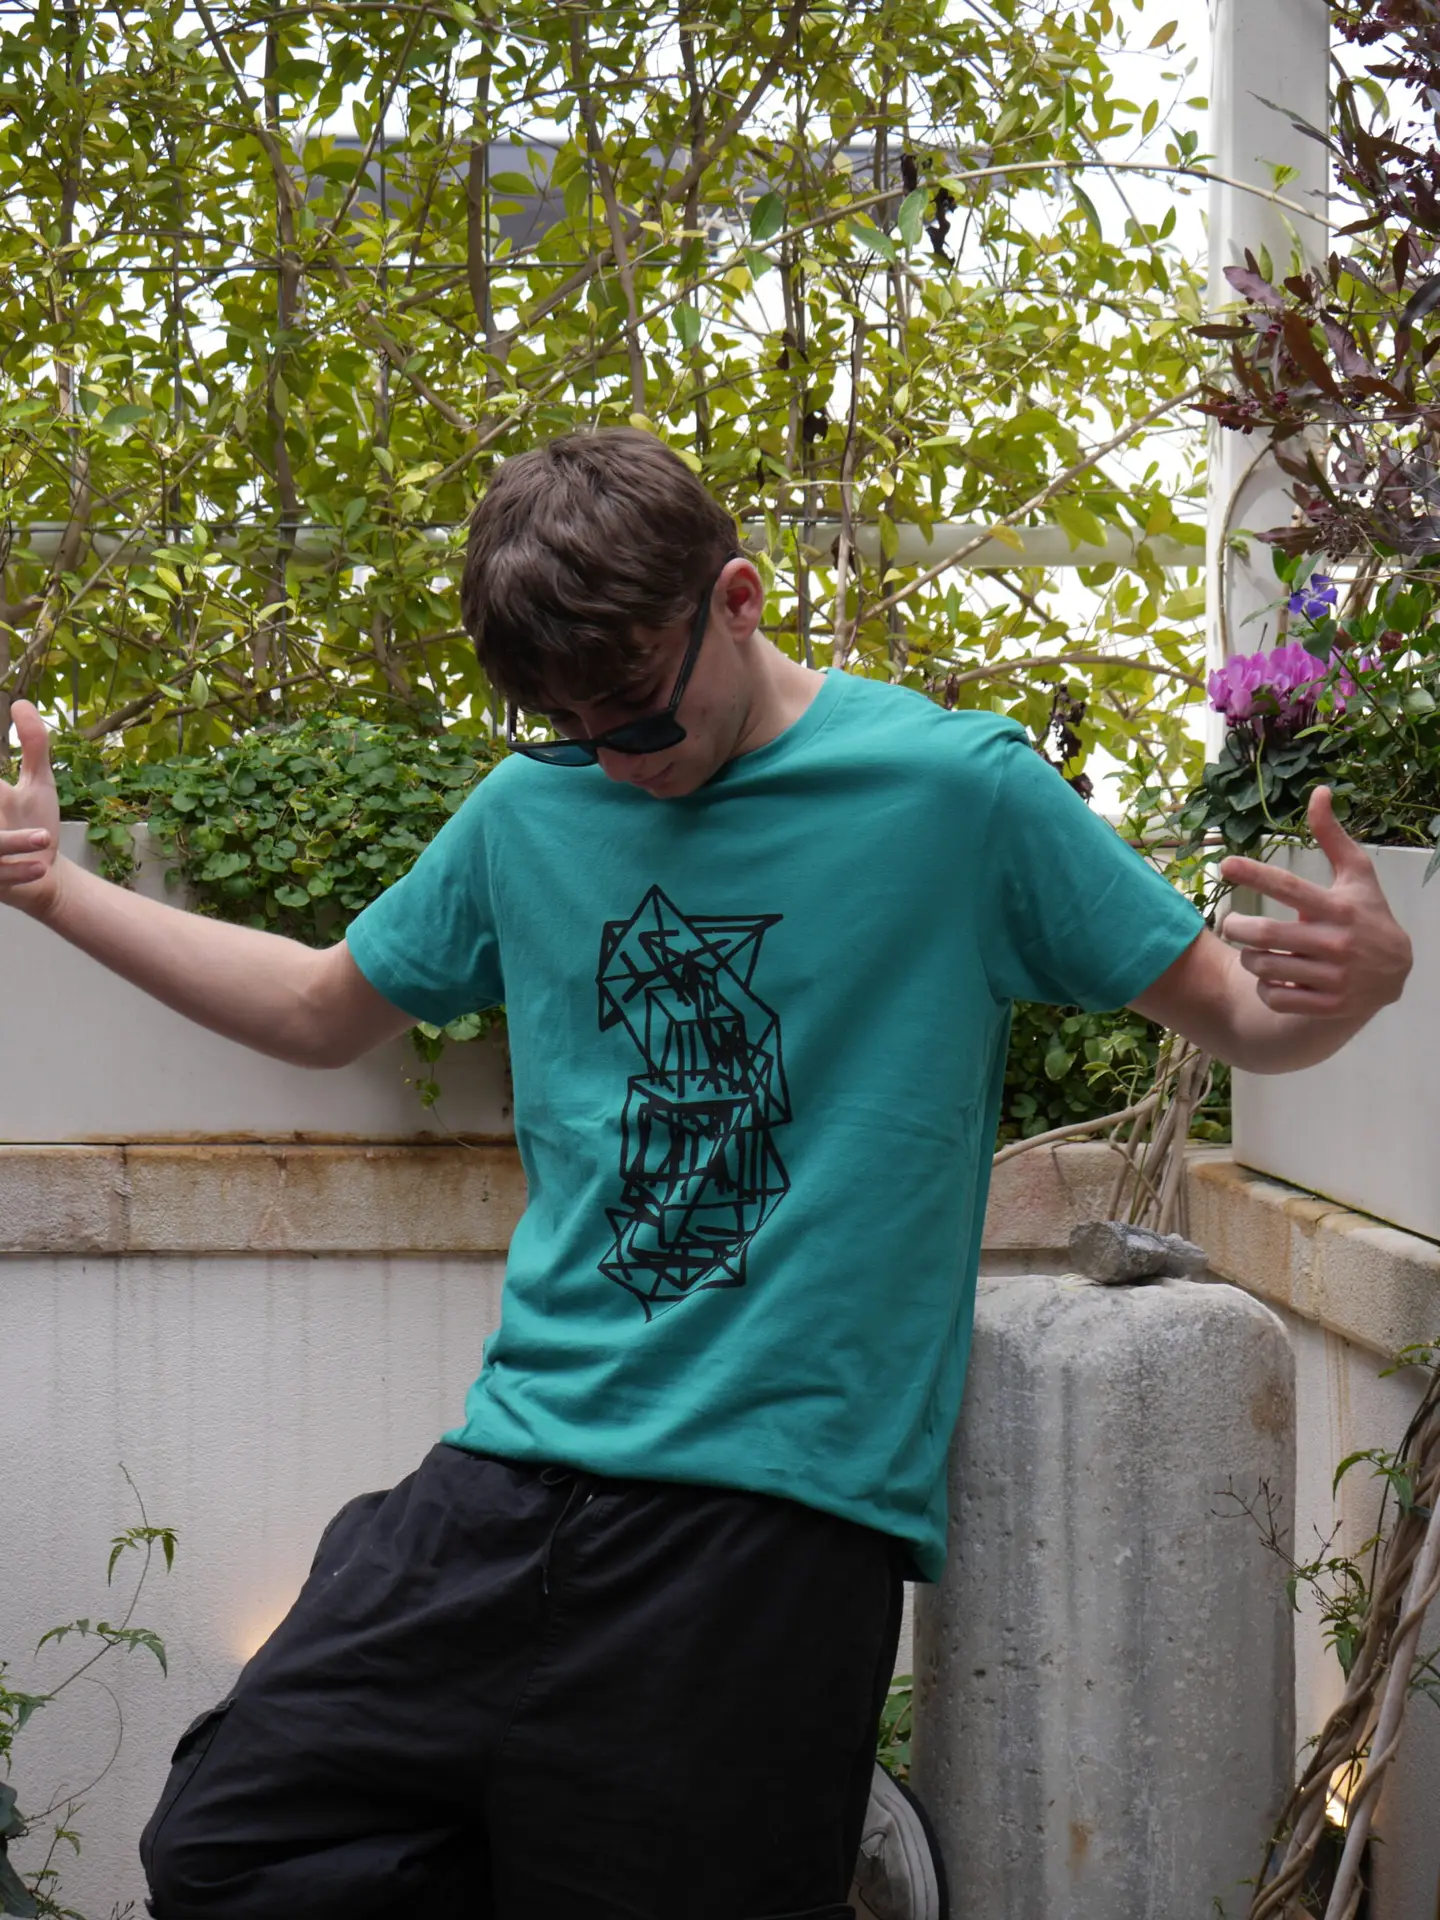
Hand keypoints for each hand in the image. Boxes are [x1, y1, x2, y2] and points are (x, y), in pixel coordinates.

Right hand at [0, 700, 61, 916]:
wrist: (45, 876)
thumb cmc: (35, 824)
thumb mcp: (39, 783)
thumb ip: (34, 745)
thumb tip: (21, 702)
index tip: (4, 790)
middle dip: (6, 832)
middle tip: (29, 818)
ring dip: (13, 842)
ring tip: (45, 838)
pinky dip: (17, 872)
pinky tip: (42, 866)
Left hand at [1218, 786, 1411, 1020]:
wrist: (1396, 973)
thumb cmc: (1368, 915)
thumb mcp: (1357, 876)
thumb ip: (1333, 837)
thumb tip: (1318, 791)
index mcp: (1338, 907)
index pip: (1290, 887)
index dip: (1255, 873)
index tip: (1225, 863)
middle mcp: (1337, 943)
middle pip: (1265, 934)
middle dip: (1236, 928)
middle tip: (1230, 923)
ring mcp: (1333, 978)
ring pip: (1264, 967)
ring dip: (1249, 958)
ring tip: (1253, 951)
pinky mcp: (1328, 1005)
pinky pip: (1274, 997)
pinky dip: (1264, 987)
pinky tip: (1272, 977)